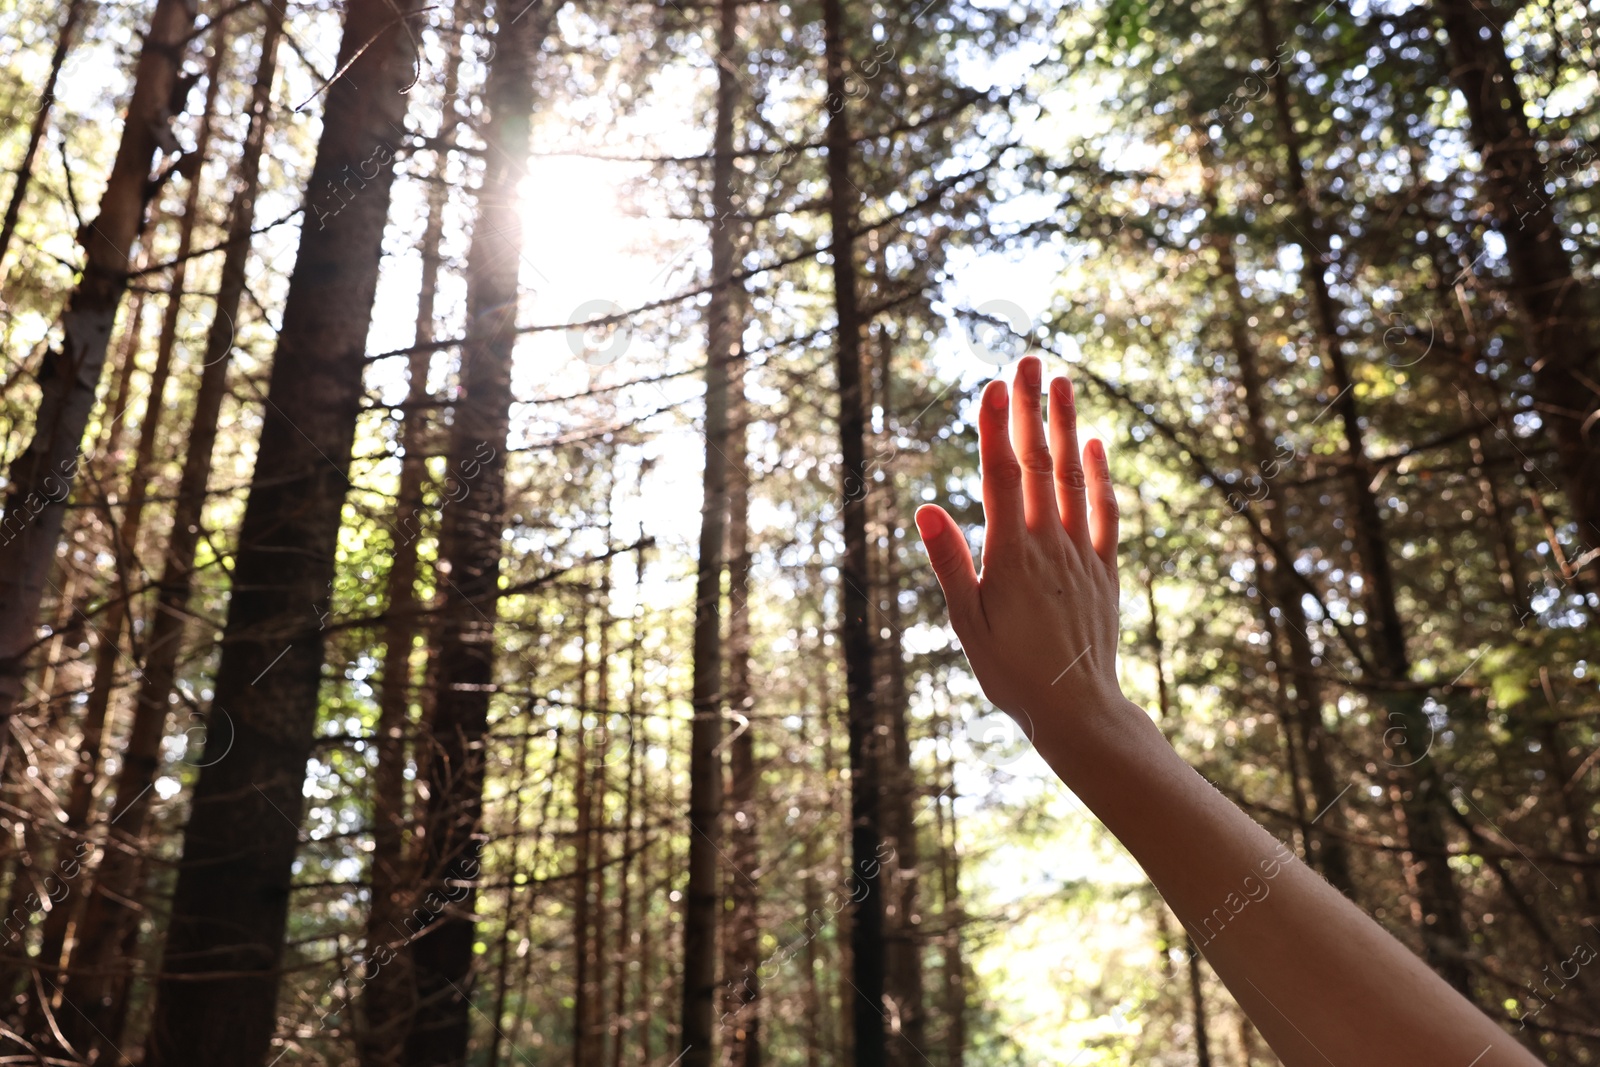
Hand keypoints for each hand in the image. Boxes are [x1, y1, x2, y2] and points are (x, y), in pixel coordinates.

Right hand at [914, 355, 1131, 753]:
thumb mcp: (966, 624)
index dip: (997, 428)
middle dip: (1030, 409)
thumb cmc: (1010, 673)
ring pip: (1072, 478)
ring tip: (1061, 381)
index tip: (993, 385)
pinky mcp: (1104, 570)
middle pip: (1038, 464)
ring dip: (1065, 427)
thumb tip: (926, 508)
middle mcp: (1050, 545)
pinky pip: (1104, 513)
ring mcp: (1081, 554)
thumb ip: (950, 563)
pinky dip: (1100, 475)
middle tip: (1026, 360)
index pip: (1002, 477)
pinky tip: (1094, 443)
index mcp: (1011, 556)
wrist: (1077, 711)